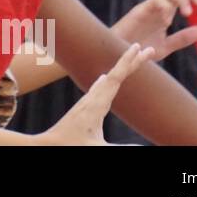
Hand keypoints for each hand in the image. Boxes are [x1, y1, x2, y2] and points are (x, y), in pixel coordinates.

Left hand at [39, 43, 154, 144]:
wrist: (47, 143)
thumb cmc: (70, 145)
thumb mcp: (97, 147)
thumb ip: (121, 148)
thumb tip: (142, 147)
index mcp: (96, 104)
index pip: (116, 78)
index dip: (129, 62)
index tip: (139, 48)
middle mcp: (92, 98)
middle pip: (116, 74)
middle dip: (132, 61)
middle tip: (148, 50)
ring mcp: (87, 102)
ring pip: (108, 80)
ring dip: (121, 70)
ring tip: (130, 60)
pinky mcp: (84, 107)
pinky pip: (99, 88)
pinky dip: (107, 81)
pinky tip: (103, 79)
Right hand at [113, 0, 196, 61]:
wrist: (118, 57)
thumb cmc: (137, 50)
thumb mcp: (164, 46)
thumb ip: (181, 38)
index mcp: (164, 12)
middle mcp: (157, 6)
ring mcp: (148, 8)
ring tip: (188, 12)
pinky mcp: (138, 13)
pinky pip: (154, 2)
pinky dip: (165, 7)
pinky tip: (168, 20)